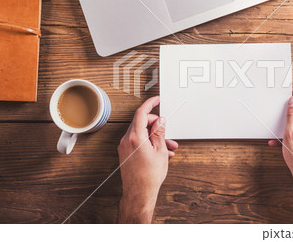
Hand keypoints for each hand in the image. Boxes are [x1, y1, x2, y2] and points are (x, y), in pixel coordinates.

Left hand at [118, 96, 177, 222]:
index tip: (156, 100)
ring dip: (154, 136)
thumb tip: (160, 121)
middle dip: (155, 124)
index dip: (150, 104)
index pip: (141, 113)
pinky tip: (160, 151)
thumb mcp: (160, 151)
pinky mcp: (125, 153)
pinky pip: (137, 141)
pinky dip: (148, 142)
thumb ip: (159, 132)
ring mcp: (124, 146)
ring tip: (168, 146)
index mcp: (135, 137)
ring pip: (141, 133)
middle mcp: (127, 140)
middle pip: (141, 122)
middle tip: (166, 132)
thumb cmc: (149, 176)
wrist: (139, 193)